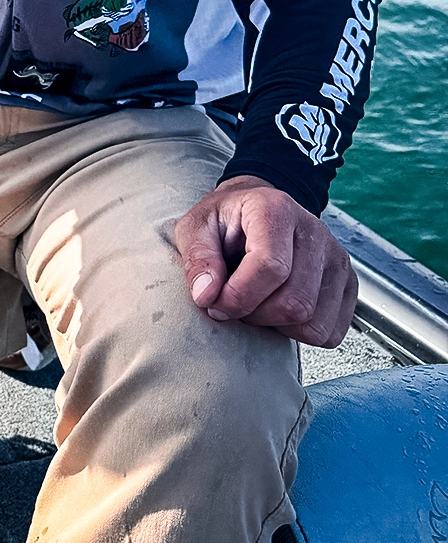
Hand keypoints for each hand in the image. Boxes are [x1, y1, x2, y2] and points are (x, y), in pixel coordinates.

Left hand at [175, 174, 357, 347]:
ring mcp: (336, 258)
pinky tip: (279, 309)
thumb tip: (206, 295)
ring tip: (257, 303)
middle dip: (255, 315)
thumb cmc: (226, 220)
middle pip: (295, 302)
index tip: (216, 303)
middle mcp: (313, 231)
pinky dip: (300, 333)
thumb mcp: (195, 228)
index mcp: (275, 209)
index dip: (239, 296)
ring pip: (313, 323)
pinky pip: (330, 333)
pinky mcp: (347, 283)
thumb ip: (198, 259)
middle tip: (234, 304)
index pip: (271, 267)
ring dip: (277, 326)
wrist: (255, 210)